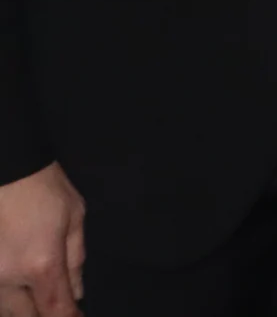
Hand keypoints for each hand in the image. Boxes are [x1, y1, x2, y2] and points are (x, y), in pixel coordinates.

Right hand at [0, 162, 82, 316]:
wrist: (5, 167)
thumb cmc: (42, 187)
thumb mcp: (74, 217)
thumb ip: (75, 260)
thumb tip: (77, 293)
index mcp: (40, 264)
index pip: (56, 310)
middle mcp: (7, 277)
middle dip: (43, 314)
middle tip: (56, 303)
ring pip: (2, 310)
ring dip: (21, 308)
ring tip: (36, 293)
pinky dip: (4, 297)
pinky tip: (17, 286)